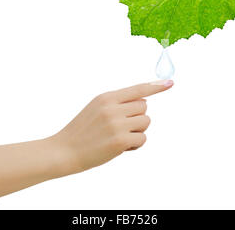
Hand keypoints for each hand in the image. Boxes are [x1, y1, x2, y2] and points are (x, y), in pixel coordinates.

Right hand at [49, 79, 173, 176]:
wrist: (64, 150)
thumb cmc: (82, 131)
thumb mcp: (96, 108)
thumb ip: (117, 103)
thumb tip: (143, 102)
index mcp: (106, 97)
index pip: (137, 89)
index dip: (155, 86)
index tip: (170, 82)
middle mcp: (113, 107)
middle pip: (144, 107)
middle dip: (137, 117)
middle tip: (122, 127)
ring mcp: (117, 124)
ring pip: (146, 122)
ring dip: (138, 131)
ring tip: (121, 137)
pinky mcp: (120, 141)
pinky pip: (142, 138)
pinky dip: (135, 145)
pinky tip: (121, 148)